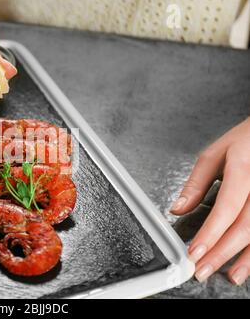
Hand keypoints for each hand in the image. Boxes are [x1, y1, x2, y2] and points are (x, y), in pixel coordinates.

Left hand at [171, 118, 249, 284]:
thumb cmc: (242, 143)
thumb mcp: (213, 155)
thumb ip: (195, 184)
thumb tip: (176, 209)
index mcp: (243, 168)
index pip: (227, 206)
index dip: (211, 232)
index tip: (194, 251)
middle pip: (244, 226)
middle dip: (222, 251)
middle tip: (202, 269)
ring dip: (245, 258)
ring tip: (229, 276)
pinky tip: (246, 265)